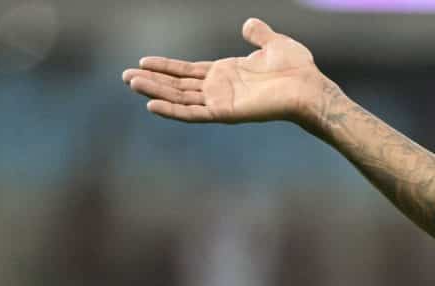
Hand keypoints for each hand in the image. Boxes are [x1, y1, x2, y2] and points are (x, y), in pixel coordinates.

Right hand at [122, 18, 330, 126]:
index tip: (142, 62)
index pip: (188, 71)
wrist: (310, 86)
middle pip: (178, 85)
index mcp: (227, 72)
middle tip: (125, 76)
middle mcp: (220, 88)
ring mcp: (221, 101)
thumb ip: (258, 34)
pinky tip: (151, 105)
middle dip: (153, 80)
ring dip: (155, 92)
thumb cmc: (297, 69)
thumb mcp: (274, 42)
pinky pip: (193, 112)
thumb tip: (248, 24)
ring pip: (180, 97)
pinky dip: (172, 110)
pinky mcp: (225, 112)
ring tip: (131, 83)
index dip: (166, 66)